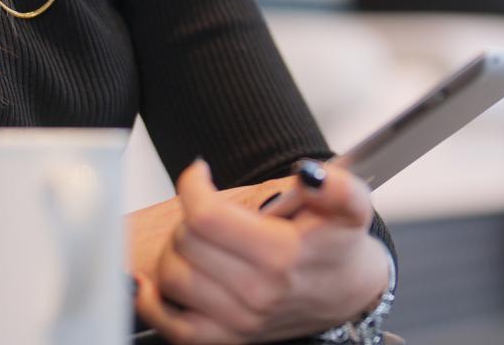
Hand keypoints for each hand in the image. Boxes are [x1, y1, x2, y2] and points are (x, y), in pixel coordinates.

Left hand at [133, 159, 388, 343]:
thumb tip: (309, 175)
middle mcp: (257, 292)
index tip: (200, 174)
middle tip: (211, 209)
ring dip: (175, 249)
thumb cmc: (339, 247)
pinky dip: (153, 304)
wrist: (349, 294)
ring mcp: (240, 319)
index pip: (206, 216)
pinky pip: (173, 327)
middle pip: (186, 241)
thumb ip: (337, 185)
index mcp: (282, 255)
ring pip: (173, 276)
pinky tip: (152, 282)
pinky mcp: (229, 337)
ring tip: (197, 237)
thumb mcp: (352, 205)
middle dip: (190, 214)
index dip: (193, 185)